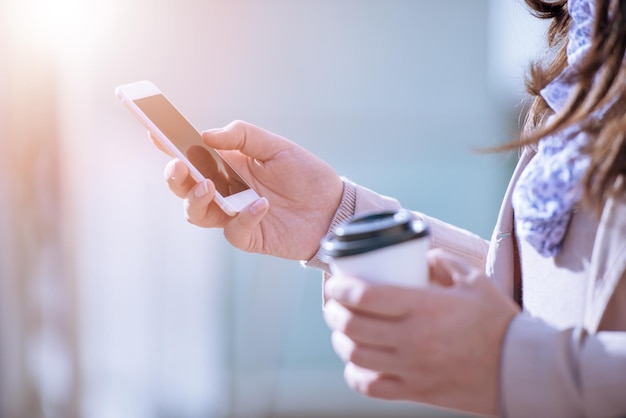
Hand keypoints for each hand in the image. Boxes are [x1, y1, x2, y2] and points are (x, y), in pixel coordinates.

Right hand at [165, 120, 343, 260]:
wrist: (333, 208)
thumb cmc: (306, 175)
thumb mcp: (278, 147)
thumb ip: (244, 137)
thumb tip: (206, 135)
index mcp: (228, 164)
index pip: (192, 154)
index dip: (170, 144)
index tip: (152, 131)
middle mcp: (226, 189)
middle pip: (185, 187)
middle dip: (175, 177)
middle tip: (178, 166)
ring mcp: (234, 214)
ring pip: (197, 213)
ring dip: (196, 200)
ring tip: (208, 186)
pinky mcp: (249, 236)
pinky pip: (233, 230)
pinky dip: (243, 218)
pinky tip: (261, 206)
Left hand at [322, 249, 519, 415]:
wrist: (521, 369)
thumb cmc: (497, 321)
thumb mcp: (474, 280)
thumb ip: (443, 262)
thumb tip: (421, 257)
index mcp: (424, 307)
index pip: (365, 296)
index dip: (341, 288)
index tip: (335, 282)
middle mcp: (412, 339)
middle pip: (353, 326)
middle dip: (333, 312)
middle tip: (333, 304)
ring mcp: (412, 369)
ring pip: (356, 356)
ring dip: (340, 341)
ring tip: (340, 330)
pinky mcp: (416, 392)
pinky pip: (371, 387)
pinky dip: (355, 374)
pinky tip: (356, 362)